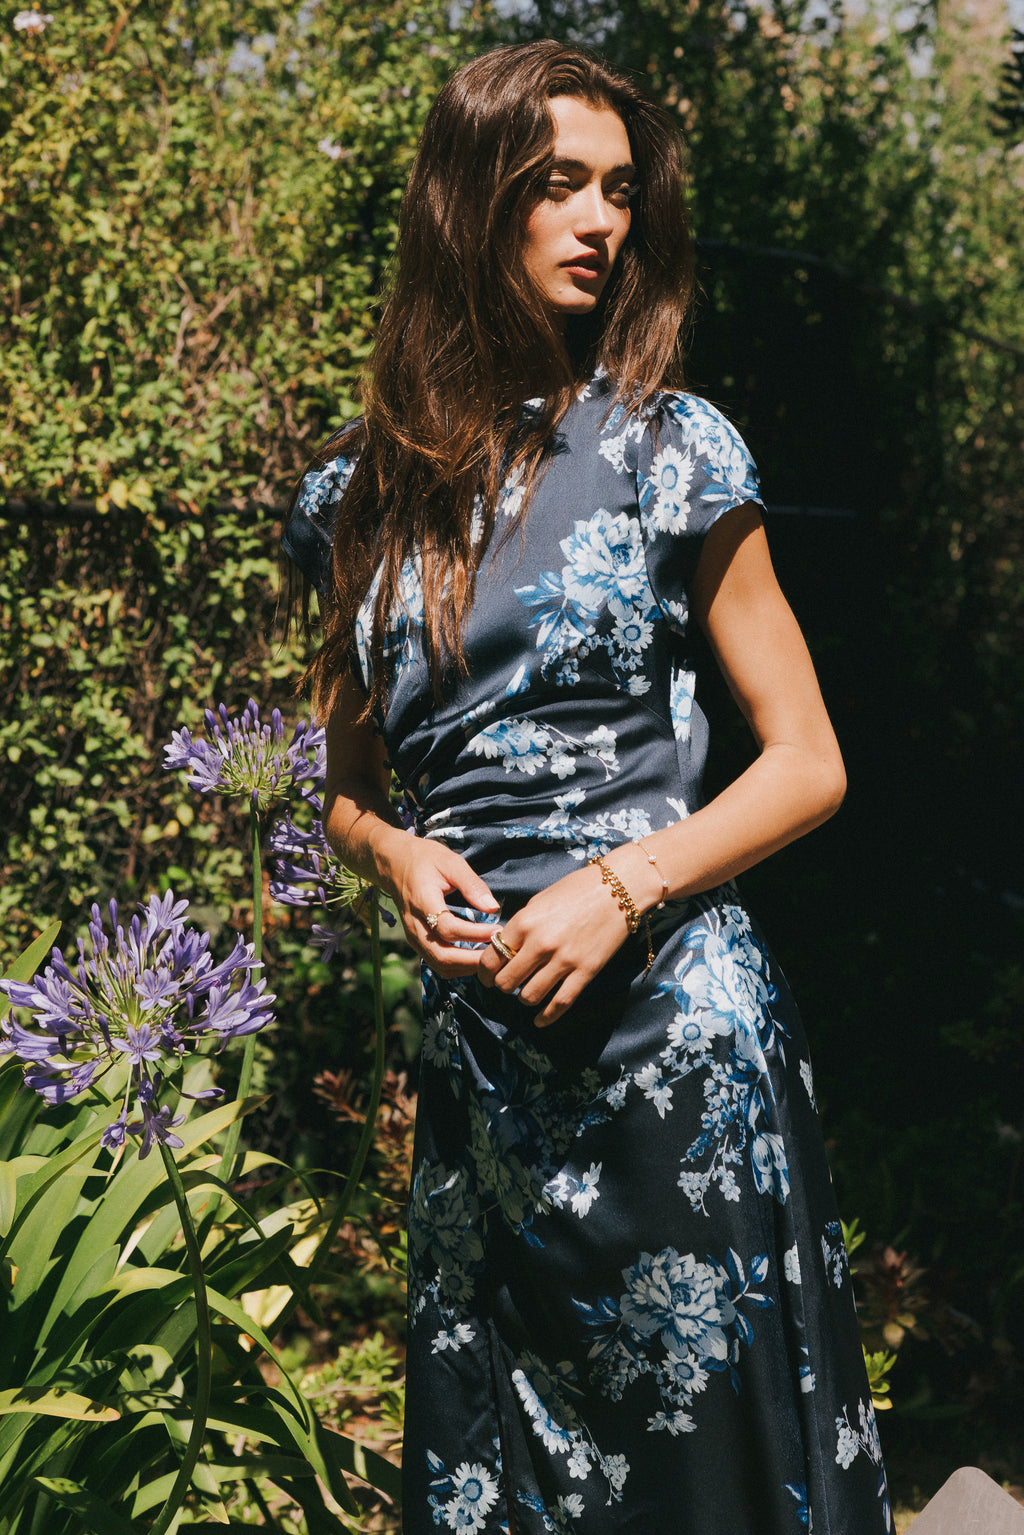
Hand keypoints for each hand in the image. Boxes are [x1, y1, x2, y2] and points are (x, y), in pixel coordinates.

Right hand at [389, 838, 499, 978]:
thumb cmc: (426, 859)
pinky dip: (458, 967)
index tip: (497, 931)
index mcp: (422, 901)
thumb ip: (472, 885)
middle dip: (472, 960)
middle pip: (442, 956)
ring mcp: (413, 936)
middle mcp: (415, 924)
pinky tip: (476, 957)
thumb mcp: (451, 862)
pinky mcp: (417, 942)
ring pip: (440, 965)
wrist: (395, 863)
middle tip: (498, 953)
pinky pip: (437, 963)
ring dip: (467, 967)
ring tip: (491, 957)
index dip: (474, 934)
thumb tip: (493, 908)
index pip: (448, 928)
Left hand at [475, 861, 635, 1026]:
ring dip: (524, 999)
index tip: (488, 977)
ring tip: (527, 993)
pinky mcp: (586, 971)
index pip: (492, 958)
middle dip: (503, 986)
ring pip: (529, 996)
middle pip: (507, 981)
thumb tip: (505, 947)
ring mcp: (564, 959)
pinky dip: (546, 1017)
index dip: (486, 972)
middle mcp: (541, 943)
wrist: (620, 888)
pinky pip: (560, 1003)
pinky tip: (540, 1021)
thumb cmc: (578, 888)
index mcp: (525, 922)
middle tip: (508, 984)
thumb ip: (521, 925)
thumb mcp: (540, 900)